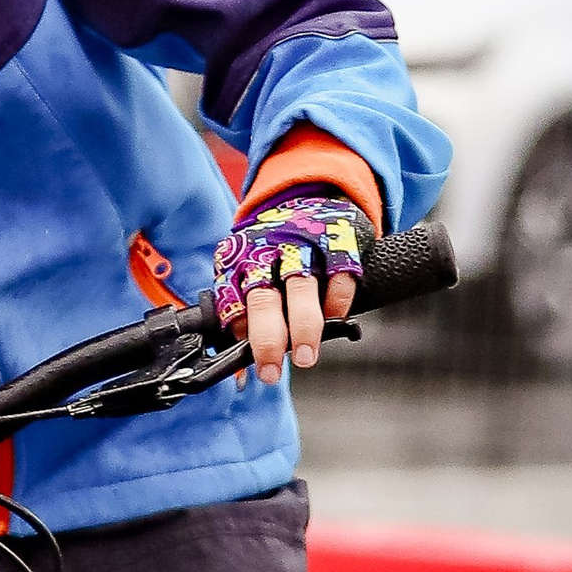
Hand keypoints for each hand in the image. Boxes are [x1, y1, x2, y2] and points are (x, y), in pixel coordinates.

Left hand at [210, 192, 379, 386]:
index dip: (237, 339)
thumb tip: (239, 374)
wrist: (309, 197)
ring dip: (304, 326)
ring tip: (307, 357)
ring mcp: (303, 245)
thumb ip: (245, 318)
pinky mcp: (337, 240)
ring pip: (300, 287)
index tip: (245, 370)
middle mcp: (267, 252)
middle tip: (271, 371)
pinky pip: (340, 274)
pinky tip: (336, 321)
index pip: (230, 303)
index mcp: (237, 262)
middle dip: (267, 340)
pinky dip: (338, 302)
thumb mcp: (247, 275)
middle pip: (262, 297)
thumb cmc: (273, 252)